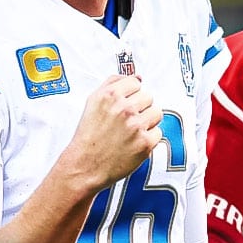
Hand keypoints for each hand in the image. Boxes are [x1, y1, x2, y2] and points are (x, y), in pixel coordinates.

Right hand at [62, 74, 163, 191]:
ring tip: (131, 131)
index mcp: (110, 95)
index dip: (132, 95)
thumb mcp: (93, 102)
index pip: (136, 82)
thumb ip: (113, 83)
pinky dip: (148, 139)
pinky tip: (133, 143)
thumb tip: (138, 76)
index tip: (126, 104)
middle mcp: (124, 108)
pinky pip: (158, 133)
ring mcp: (136, 125)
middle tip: (127, 121)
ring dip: (147, 122)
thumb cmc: (88, 135)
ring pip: (157, 113)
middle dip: (140, 108)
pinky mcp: (145, 143)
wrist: (84, 166)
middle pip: (149, 97)